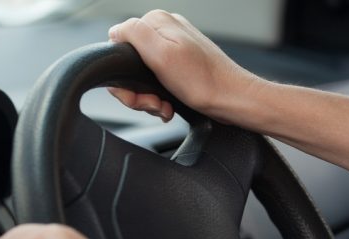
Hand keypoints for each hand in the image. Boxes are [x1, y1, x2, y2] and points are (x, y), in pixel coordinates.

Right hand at [107, 10, 263, 124]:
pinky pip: (157, 82)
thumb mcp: (162, 54)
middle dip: (137, 91)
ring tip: (163, 106)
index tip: (139, 93)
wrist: (234, 100)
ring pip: (142, 76)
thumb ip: (134, 34)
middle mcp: (165, 31)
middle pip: (129, 64)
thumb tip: (115, 30)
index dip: (123, 76)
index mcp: (158, 22)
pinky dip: (160, 97)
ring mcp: (174, 48)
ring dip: (148, 98)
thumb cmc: (204, 83)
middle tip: (153, 102)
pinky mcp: (181, 66)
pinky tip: (169, 105)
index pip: (118, 45)